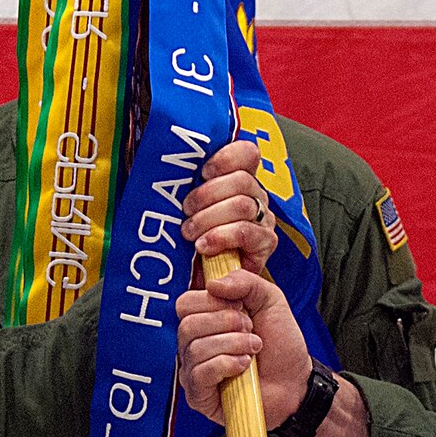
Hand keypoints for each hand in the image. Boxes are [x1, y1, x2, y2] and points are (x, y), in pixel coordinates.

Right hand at [175, 266, 309, 426]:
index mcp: (205, 321)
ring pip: (195, 348)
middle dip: (226, 324)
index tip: (240, 307)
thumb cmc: (281, 345)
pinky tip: (243, 366)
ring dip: (233, 344)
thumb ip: (245, 281)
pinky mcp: (198, 396)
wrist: (296, 381)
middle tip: (250, 330)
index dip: (212, 302)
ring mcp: (194, 371)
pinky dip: (226, 364)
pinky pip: (199, 373)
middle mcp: (194, 345)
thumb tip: (213, 283)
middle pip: (187, 325)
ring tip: (253, 349)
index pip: (186, 304)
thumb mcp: (270, 300)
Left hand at [181, 138, 278, 273]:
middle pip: (242, 180)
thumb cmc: (190, 243)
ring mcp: (263, 219)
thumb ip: (185, 185)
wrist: (199, 282)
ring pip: (242, 205)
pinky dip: (221, 237)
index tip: (202, 172)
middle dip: (207, 194)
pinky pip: (246, 231)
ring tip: (189, 232)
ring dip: (209, 218)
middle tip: (186, 210)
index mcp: (239, 179)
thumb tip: (169, 167)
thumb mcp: (184, 208)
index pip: (247, 153)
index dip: (226, 158)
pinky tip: (204, 246)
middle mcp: (255, 196)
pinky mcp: (266, 243)